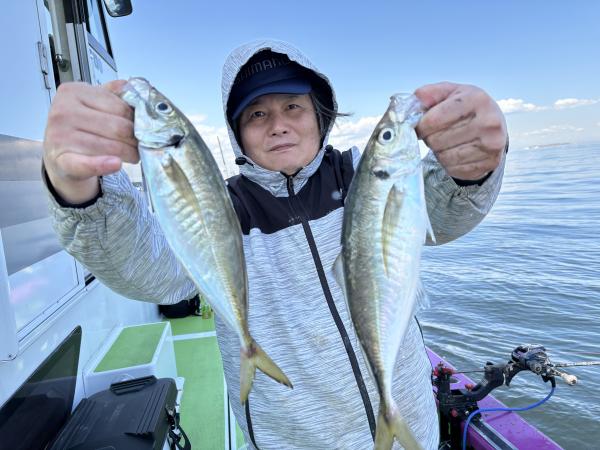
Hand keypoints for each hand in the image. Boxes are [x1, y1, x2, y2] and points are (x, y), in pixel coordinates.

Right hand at [43, 80, 137, 203]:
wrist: (58, 154)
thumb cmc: (78, 127)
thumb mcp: (90, 104)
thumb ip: (110, 94)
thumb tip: (130, 86)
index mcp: (73, 92)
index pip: (119, 107)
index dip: (135, 120)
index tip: (141, 127)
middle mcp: (63, 112)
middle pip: (118, 127)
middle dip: (134, 138)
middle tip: (138, 144)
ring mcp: (60, 137)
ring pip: (111, 146)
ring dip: (129, 153)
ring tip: (132, 155)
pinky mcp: (62, 161)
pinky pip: (87, 163)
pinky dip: (103, 165)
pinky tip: (116, 164)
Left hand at [414, 82, 506, 180]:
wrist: (495, 125)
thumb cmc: (468, 108)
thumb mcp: (450, 93)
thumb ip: (429, 94)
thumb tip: (415, 102)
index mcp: (476, 100)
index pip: (434, 120)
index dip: (420, 126)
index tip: (420, 127)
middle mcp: (488, 122)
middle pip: (436, 140)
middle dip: (430, 138)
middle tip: (435, 134)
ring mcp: (491, 145)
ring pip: (444, 157)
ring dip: (438, 151)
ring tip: (445, 142)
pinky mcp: (489, 163)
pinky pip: (454, 169)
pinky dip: (448, 163)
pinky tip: (455, 151)